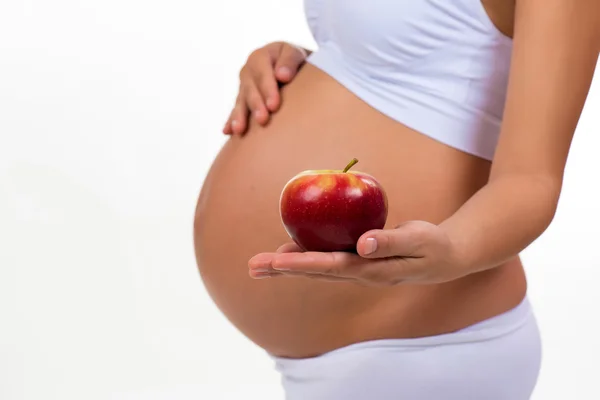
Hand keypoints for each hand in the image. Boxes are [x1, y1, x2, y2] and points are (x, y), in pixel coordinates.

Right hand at [223, 41, 308, 135]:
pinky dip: (231, 121)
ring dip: (240, 116)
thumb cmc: (293, 59)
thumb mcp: (295, 52)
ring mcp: (244, 86)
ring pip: (241, 102)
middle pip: (251, 89)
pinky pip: (236, 110)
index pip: (263, 74)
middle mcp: (248, 71)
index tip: (274, 105)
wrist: (287, 64)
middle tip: (262, 120)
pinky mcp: (242, 99)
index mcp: (260, 57)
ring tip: (240, 130)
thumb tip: (282, 75)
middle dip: (256, 105)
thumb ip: (290, 61)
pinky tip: (228, 131)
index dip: (267, 89)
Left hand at [248, 221, 464, 285]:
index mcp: (371, 270)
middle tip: (252, 267)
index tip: (276, 262)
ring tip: (260, 264)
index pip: (330, 267)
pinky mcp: (358, 263)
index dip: (302, 264)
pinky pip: (327, 260)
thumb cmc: (433, 245)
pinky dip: (306, 256)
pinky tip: (291, 249)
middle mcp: (359, 274)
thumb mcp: (418, 240)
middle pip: (314, 272)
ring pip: (317, 269)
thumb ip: (391, 241)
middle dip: (282, 270)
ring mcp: (357, 270)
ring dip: (288, 266)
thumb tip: (363, 244)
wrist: (445, 257)